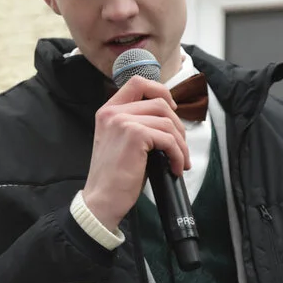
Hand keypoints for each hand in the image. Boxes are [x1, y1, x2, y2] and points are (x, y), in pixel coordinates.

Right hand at [81, 75, 189, 231]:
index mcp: (108, 111)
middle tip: (180, 147)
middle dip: (178, 125)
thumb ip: (138, 123)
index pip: (138, 83)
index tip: (172, 108)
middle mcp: (113, 112)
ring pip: (167, 122)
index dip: (161, 90)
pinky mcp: (135, 135)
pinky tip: (175, 168)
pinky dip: (178, 154)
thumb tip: (169, 120)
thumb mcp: (121, 142)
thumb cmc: (114, 177)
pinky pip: (168, 139)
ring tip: (180, 161)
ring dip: (181, 143)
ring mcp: (122, 121)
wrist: (102, 200)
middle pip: (159, 102)